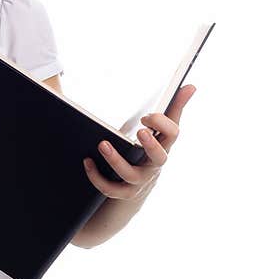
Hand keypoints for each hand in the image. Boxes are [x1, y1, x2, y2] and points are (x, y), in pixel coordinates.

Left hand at [83, 84, 196, 202]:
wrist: (136, 187)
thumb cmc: (147, 151)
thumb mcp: (158, 131)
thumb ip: (173, 108)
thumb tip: (191, 85)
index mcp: (164, 146)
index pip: (173, 134)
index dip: (161, 123)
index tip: (146, 115)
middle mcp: (154, 165)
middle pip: (159, 157)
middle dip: (151, 145)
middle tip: (140, 131)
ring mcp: (140, 180)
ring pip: (130, 174)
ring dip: (116, 159)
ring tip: (102, 144)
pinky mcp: (123, 193)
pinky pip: (110, 188)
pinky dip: (97, 176)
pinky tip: (87, 161)